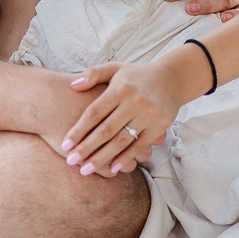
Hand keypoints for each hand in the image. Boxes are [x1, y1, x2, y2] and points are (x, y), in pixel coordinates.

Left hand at [63, 52, 208, 174]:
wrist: (173, 78)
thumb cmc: (137, 75)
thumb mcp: (115, 68)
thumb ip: (93, 74)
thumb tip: (73, 85)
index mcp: (120, 87)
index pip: (94, 112)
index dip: (79, 130)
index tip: (65, 145)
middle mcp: (134, 101)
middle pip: (106, 130)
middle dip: (87, 148)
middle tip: (71, 162)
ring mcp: (148, 115)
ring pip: (121, 140)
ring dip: (103, 157)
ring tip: (86, 169)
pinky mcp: (160, 126)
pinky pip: (140, 145)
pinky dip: (126, 157)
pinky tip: (113, 168)